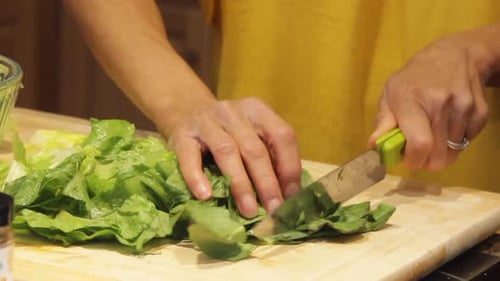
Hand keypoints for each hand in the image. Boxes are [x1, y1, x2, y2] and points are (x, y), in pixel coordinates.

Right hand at [165, 97, 301, 217]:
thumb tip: (287, 194)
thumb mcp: (251, 133)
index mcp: (257, 110)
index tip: (290, 196)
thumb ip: (269, 155)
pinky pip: (189, 157)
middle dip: (267, 182)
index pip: (281, 135)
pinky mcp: (182, 136)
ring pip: (226, 151)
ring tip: (249, 210)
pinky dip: (197, 177)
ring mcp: (206, 122)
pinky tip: (205, 196)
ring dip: (240, 184)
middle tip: (273, 210)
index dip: (289, 166)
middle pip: (254, 148)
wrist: (186, 111)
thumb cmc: (227, 131)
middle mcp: (233, 113)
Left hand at [369, 32, 491, 170]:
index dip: (413, 160)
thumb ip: (383, 121)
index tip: (408, 160)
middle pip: (437, 155)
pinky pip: (468, 142)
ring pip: (453, 152)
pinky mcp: (481, 112)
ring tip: (434, 133)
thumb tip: (374, 145)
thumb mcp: (391, 92)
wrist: (456, 55)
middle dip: (426, 161)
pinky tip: (449, 126)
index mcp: (410, 99)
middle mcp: (439, 103)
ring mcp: (463, 107)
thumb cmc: (415, 78)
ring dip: (442, 152)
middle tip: (419, 151)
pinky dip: (457, 142)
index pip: (419, 143)